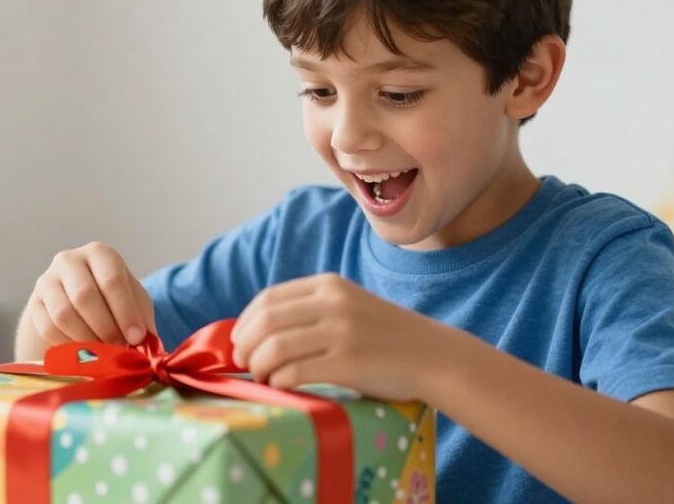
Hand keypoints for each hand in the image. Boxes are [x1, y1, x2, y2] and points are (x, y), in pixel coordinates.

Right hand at [23, 241, 156, 346]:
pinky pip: (48, 328)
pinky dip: (68, 345)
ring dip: (86, 339)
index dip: (125, 311)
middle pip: (84, 295)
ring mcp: (47, 281)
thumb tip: (146, 343)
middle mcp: (70, 260)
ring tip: (104, 353)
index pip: (112, 280)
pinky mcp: (34, 304)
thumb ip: (141, 318)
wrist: (75, 303)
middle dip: (105, 328)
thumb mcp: (133, 301)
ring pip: (64, 314)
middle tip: (119, 349)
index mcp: (100, 254)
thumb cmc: (112, 300)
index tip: (136, 337)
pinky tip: (83, 352)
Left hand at [230, 273, 440, 401]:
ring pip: (274, 348)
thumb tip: (257, 330)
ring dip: (258, 367)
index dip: (245, 323)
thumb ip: (312, 309)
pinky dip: (279, 382)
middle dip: (245, 346)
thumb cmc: (386, 337)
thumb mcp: (350, 306)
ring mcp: (341, 332)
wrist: (433, 355)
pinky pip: (294, 372)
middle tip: (245, 365)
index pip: (268, 299)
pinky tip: (283, 388)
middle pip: (265, 322)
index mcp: (330, 285)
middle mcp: (333, 303)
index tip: (240, 343)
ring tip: (263, 379)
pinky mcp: (348, 363)